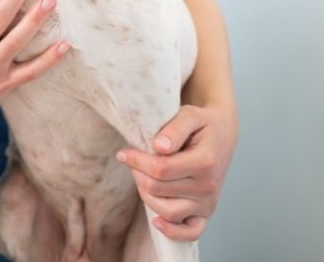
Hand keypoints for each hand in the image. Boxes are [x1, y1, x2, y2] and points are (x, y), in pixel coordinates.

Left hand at [117, 104, 237, 240]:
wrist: (221, 134)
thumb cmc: (202, 124)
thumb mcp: (190, 115)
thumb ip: (175, 128)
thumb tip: (159, 147)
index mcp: (205, 162)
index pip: (160, 169)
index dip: (136, 161)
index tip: (123, 153)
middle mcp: (208, 186)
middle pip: (158, 189)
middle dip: (138, 173)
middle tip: (132, 160)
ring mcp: (208, 202)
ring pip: (167, 211)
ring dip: (146, 194)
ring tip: (142, 177)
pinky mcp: (206, 212)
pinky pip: (191, 232)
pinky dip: (173, 232)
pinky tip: (156, 221)